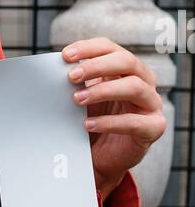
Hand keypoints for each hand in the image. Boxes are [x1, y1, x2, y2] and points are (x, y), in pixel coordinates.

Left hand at [62, 39, 165, 198]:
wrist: (101, 158)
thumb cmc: (93, 122)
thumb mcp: (83, 98)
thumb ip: (75, 83)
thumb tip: (53, 69)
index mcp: (126, 69)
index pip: (111, 48)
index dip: (89, 48)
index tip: (66, 55)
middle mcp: (144, 81)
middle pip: (127, 61)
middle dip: (97, 66)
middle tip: (71, 76)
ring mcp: (152, 104)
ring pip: (134, 87)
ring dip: (103, 90)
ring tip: (77, 100)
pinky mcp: (153, 127)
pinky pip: (134, 121)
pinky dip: (109, 122)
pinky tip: (88, 125)